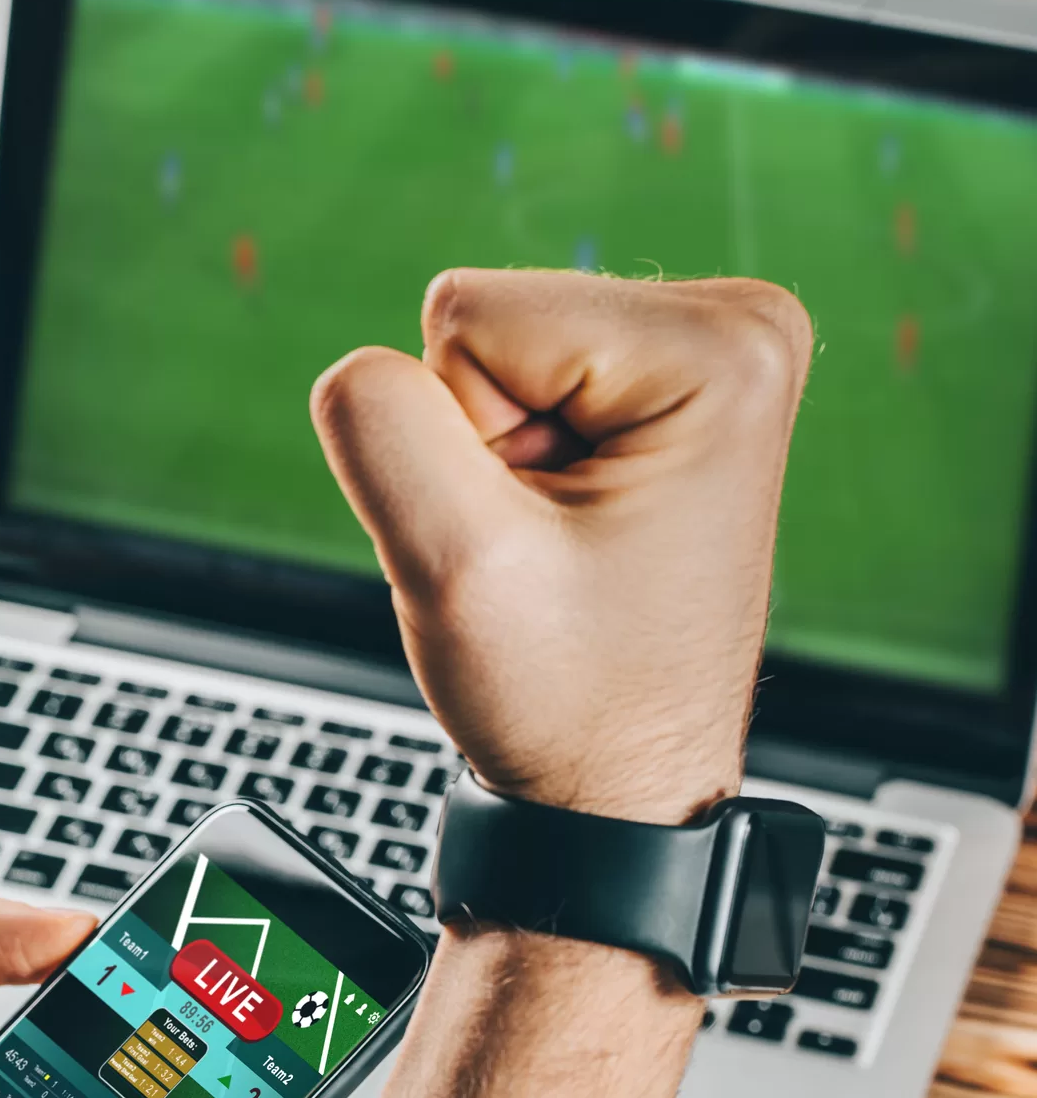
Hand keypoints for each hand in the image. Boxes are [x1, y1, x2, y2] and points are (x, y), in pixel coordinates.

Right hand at [312, 269, 812, 823]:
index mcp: (722, 346)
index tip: (532, 531)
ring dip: (493, 460)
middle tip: (544, 544)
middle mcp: (741, 324)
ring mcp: (710, 351)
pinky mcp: (670, 383)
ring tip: (557, 544)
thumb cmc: (568, 695)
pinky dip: (514, 463)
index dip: (463, 437)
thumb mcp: (454, 563)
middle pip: (486, 320)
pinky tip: (566, 528)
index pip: (467, 317)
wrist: (618, 781)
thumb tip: (356, 364)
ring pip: (491, 350)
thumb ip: (379, 426)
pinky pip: (516, 377)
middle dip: (479, 441)